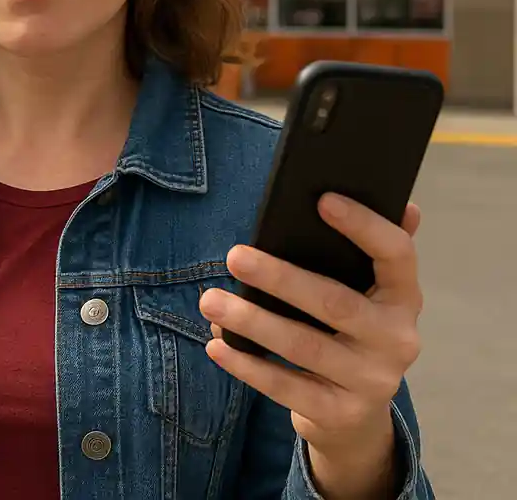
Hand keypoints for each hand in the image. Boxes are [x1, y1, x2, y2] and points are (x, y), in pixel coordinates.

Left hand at [199, 195, 423, 491]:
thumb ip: (375, 251)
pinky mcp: (341, 414)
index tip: (322, 199)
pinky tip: (216, 345)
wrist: (356, 415)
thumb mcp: (366, 293)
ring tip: (210, 301)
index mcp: (403, 297)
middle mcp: (397, 340)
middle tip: (234, 255)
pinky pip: (286, 388)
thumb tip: (404, 204)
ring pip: (304, 346)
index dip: (364, 225)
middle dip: (280, 278)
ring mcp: (372, 381)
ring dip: (251, 321)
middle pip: (335, 303)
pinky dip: (247, 365)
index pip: (396, 254)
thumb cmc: (349, 331)